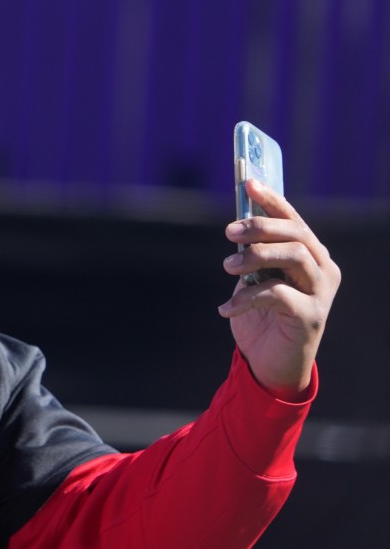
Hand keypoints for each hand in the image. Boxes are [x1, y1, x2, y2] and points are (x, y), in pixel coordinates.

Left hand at [219, 178, 340, 398]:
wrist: (269, 364)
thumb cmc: (261, 317)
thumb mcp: (254, 280)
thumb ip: (252, 255)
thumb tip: (237, 226)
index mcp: (311, 256)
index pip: (294, 220)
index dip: (272, 200)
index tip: (248, 183)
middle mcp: (323, 270)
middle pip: (297, 234)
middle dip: (261, 227)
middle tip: (229, 232)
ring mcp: (321, 293)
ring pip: (295, 257)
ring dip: (256, 256)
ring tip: (227, 267)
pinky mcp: (311, 317)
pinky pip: (278, 295)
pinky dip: (247, 297)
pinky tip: (226, 309)